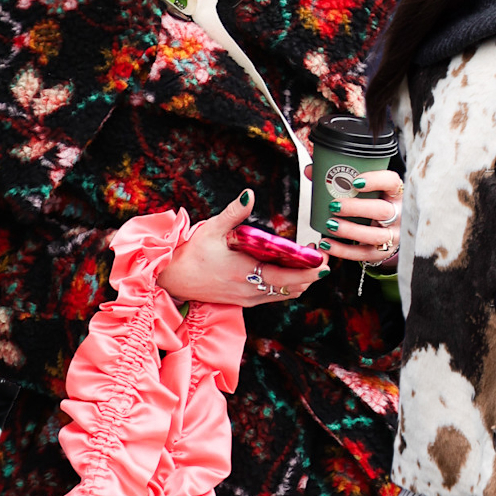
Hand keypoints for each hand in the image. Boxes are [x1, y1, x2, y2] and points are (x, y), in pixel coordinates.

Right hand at [153, 190, 324, 306]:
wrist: (173, 279)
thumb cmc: (191, 255)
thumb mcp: (212, 229)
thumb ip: (234, 213)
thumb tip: (248, 195)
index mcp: (246, 272)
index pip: (290, 277)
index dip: (311, 269)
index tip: (322, 257)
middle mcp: (251, 290)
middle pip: (295, 287)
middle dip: (312, 274)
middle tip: (321, 256)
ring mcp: (249, 298)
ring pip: (287, 294)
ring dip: (302, 280)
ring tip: (309, 262)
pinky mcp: (245, 301)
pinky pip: (275, 296)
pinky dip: (288, 285)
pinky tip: (289, 271)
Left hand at [309, 167, 402, 264]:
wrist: (384, 228)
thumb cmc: (370, 203)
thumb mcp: (362, 189)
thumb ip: (337, 178)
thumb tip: (310, 170)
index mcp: (394, 193)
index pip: (391, 182)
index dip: (376, 181)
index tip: (355, 182)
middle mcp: (398, 214)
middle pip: (382, 211)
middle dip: (356, 208)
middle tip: (334, 206)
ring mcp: (393, 235)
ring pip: (375, 235)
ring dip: (350, 230)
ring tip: (330, 224)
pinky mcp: (383, 252)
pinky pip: (364, 253)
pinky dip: (343, 250)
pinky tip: (327, 243)